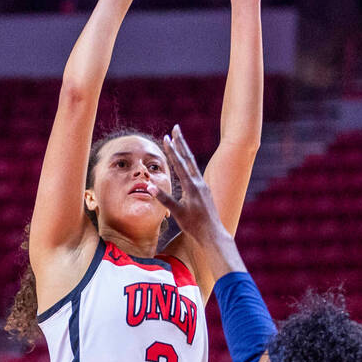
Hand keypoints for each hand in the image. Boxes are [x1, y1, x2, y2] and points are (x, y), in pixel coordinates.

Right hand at [154, 125, 224, 242]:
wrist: (212, 234)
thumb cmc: (194, 225)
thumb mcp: (177, 212)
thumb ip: (163, 198)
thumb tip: (149, 185)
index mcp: (191, 186)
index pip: (179, 164)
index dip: (172, 150)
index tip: (166, 137)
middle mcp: (198, 182)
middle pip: (188, 158)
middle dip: (181, 142)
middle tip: (176, 128)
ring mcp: (202, 186)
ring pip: (192, 163)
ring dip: (184, 150)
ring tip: (179, 139)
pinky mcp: (204, 190)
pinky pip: (194, 172)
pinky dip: (188, 162)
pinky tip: (186, 162)